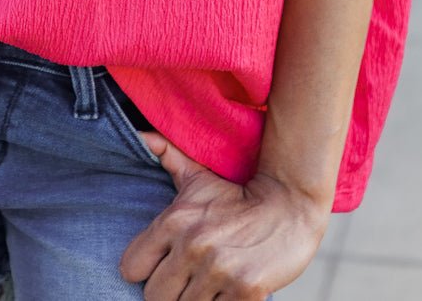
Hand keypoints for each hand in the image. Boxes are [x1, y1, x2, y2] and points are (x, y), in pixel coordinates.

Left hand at [119, 132, 327, 299]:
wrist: (290, 205)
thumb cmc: (238, 195)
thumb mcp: (199, 176)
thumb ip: (167, 157)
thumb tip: (141, 136)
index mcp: (174, 220)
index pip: (131, 267)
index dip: (146, 270)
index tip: (163, 265)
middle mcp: (192, 246)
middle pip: (154, 297)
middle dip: (170, 291)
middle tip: (188, 279)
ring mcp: (219, 271)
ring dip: (197, 300)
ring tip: (210, 284)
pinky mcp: (245, 292)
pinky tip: (228, 291)